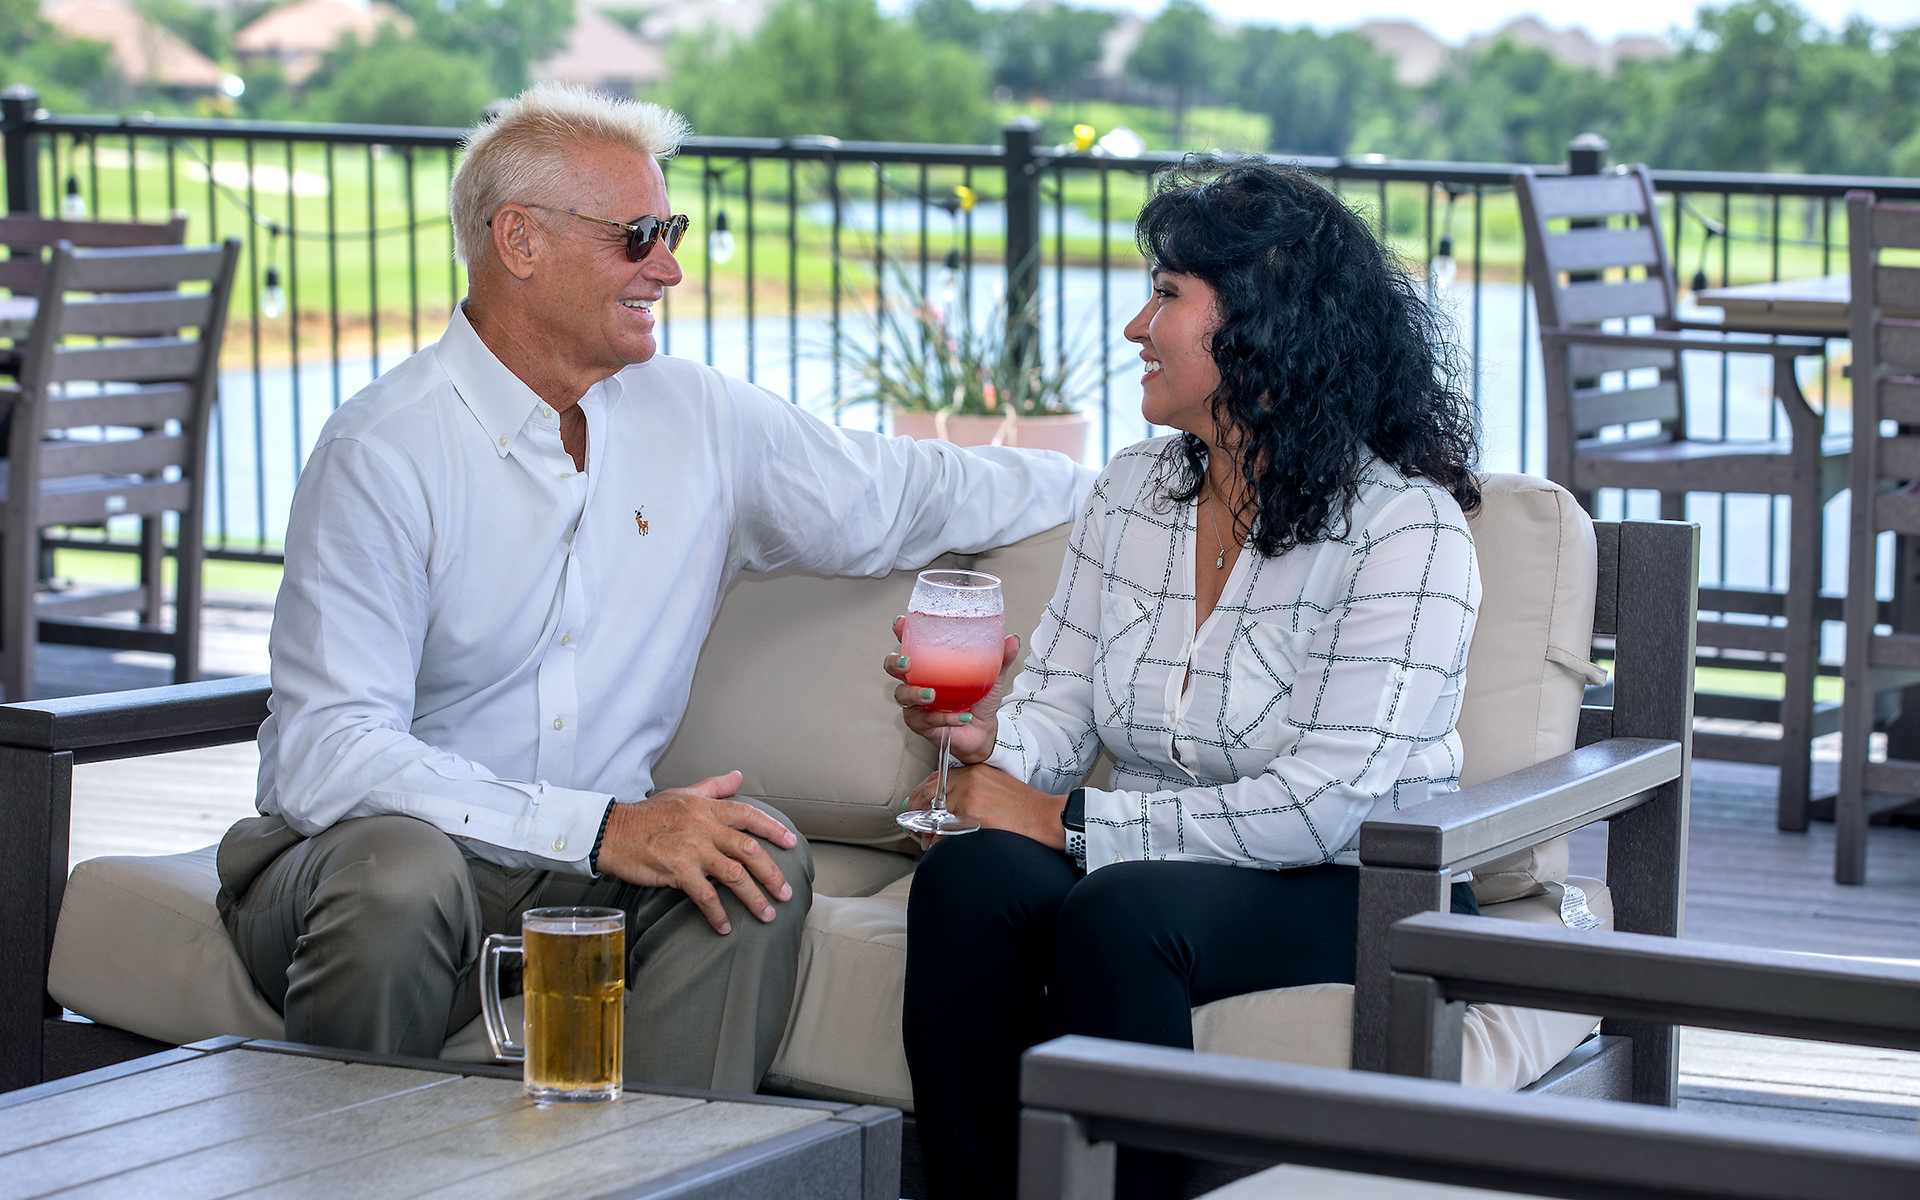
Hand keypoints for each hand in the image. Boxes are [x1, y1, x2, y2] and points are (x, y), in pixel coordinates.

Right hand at [593, 770, 798, 934]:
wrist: (612, 832)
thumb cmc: (647, 815)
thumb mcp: (683, 794)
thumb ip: (714, 786)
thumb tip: (738, 776)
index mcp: (707, 809)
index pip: (749, 815)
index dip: (773, 829)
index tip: (792, 843)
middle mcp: (704, 827)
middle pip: (749, 849)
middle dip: (772, 873)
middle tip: (787, 893)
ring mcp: (692, 849)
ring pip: (734, 875)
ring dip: (754, 897)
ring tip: (767, 914)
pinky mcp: (677, 870)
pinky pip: (706, 895)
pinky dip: (718, 913)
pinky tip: (725, 926)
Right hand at [883, 617, 1021, 764]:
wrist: (984, 730)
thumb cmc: (979, 699)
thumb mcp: (992, 676)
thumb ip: (1000, 659)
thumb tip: (1012, 640)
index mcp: (929, 662)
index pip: (910, 642)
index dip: (901, 632)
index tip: (900, 623)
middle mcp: (917, 680)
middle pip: (892, 667)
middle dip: (895, 663)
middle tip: (908, 663)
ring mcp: (915, 703)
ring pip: (902, 695)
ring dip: (915, 693)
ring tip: (933, 694)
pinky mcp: (921, 724)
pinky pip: (926, 720)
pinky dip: (944, 718)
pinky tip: (961, 717)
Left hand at [902, 763, 1065, 849]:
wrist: (1047, 817)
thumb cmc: (1026, 807)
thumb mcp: (997, 785)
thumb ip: (973, 789)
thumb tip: (950, 805)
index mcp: (974, 770)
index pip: (937, 778)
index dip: (922, 792)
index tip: (915, 803)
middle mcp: (968, 779)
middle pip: (930, 793)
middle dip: (917, 809)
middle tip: (912, 823)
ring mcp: (968, 796)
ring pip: (933, 811)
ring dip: (925, 827)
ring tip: (924, 839)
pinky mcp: (971, 815)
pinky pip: (943, 827)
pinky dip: (936, 838)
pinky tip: (935, 845)